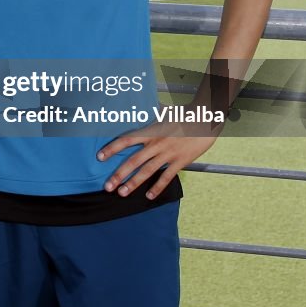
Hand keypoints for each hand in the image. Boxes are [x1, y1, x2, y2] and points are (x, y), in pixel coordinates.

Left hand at [97, 120, 217, 199]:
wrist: (205, 119)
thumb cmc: (184, 115)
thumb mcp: (164, 114)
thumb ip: (151, 116)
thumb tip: (139, 109)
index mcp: (150, 131)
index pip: (126, 140)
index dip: (112, 148)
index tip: (100, 157)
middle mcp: (156, 143)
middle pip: (133, 160)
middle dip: (119, 174)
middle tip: (107, 186)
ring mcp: (168, 153)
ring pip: (147, 171)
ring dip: (133, 183)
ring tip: (122, 193)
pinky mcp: (180, 161)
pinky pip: (167, 177)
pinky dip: (158, 187)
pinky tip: (149, 196)